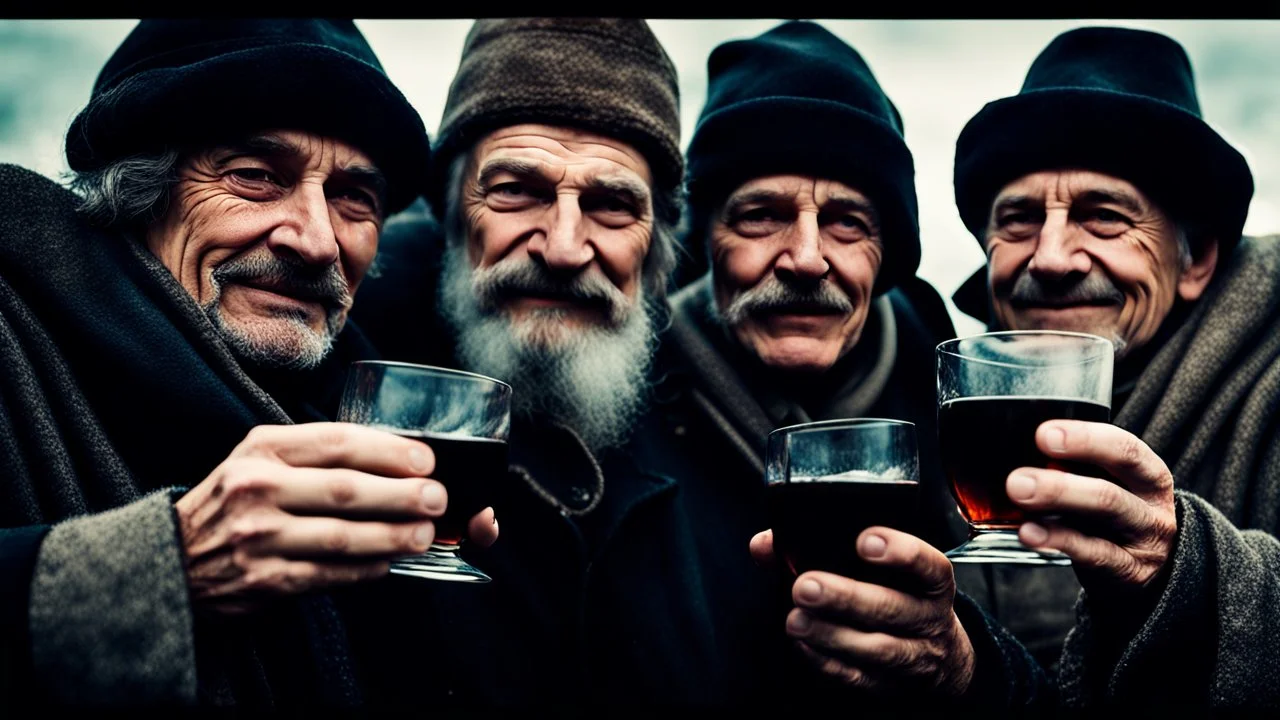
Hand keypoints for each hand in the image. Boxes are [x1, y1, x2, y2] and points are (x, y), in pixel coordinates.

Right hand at [175, 423, 499, 614]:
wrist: (171, 559)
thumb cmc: (232, 501)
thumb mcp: (259, 458)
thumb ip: (313, 453)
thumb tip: (393, 456)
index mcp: (262, 449)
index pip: (337, 442)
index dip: (389, 450)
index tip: (426, 459)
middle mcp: (258, 488)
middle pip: (347, 489)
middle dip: (403, 494)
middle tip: (437, 497)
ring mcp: (260, 537)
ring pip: (343, 536)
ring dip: (393, 536)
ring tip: (424, 534)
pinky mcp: (266, 579)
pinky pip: (330, 574)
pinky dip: (365, 569)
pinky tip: (389, 563)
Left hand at [750, 527, 974, 696]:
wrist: (939, 657)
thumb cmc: (897, 597)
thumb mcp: (882, 570)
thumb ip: (823, 548)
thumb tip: (764, 545)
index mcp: (931, 584)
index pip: (928, 565)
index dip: (900, 551)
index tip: (864, 541)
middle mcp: (927, 620)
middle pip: (892, 608)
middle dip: (845, 598)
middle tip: (806, 587)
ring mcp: (912, 656)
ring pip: (876, 649)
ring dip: (831, 635)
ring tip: (796, 621)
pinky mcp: (889, 686)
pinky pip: (857, 677)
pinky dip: (826, 662)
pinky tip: (803, 645)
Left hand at [1006, 420, 1175, 593]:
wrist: (1150, 568)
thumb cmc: (1117, 516)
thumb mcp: (1110, 486)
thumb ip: (1077, 468)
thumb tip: (1016, 448)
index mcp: (1148, 475)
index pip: (1125, 450)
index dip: (1085, 439)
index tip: (1043, 434)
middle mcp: (1151, 507)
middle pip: (1110, 490)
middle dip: (1060, 483)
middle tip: (1016, 479)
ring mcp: (1143, 542)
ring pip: (1105, 515)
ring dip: (1057, 502)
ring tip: (1018, 495)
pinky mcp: (1128, 571)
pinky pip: (1092, 554)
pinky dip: (1056, 540)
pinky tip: (1028, 532)